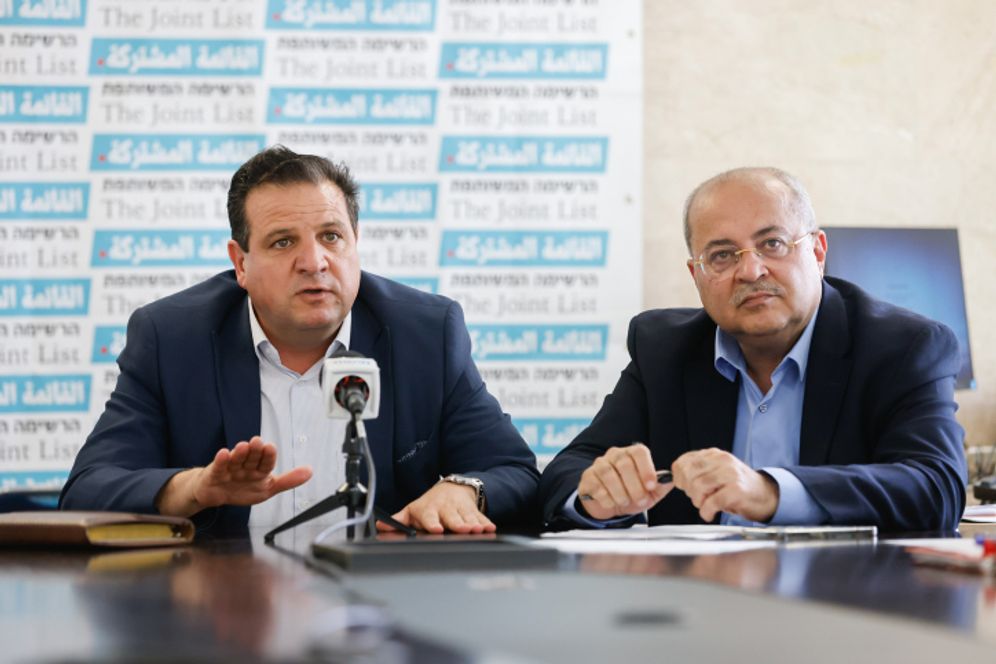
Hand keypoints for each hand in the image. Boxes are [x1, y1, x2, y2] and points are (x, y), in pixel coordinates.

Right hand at [156, 436, 311, 516]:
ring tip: (243, 446)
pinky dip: (221, 460)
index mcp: (260, 469)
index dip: (269, 455)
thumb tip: (310, 471)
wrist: (217, 494)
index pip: (267, 462)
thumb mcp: (268, 488)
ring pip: (236, 460)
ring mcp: (231, 468)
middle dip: (255, 451)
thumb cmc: (242, 488)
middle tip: (258, 442)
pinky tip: (224, 454)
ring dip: (239, 453)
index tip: (270, 447)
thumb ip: (288, 480)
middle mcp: (246, 465)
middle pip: (252, 457)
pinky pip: (219, 467)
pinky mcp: (215, 474)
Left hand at [377, 482, 495, 534]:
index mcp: (429, 510)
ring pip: (468, 518)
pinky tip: (490, 528)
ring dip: (474, 524)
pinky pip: (481, 517)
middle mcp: (446, 509)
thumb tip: (380, 526)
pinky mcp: (474, 511)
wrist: (453, 488)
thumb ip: (399, 520)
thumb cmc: (431, 504)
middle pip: (452, 517)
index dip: (432, 523)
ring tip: (478, 530)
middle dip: (458, 523)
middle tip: (463, 529)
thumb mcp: (414, 510)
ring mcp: (461, 509)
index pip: (429, 516)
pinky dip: (486, 522)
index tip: (436, 529)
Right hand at [576, 443, 671, 520]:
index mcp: (631, 455)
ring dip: (620, 492)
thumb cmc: (631, 494)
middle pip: (624, 463)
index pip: (639, 452)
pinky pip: (596, 485)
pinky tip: (612, 503)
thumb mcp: (649, 493)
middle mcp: (614, 455)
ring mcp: (599, 465)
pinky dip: (606, 498)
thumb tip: (671, 479)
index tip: (651, 485)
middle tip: (641, 500)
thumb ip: (661, 486)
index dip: (646, 468)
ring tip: (626, 503)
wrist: (609, 505)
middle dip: (635, 486)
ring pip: (608, 474)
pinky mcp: (587, 477)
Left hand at [670, 448, 778, 522]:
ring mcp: (731, 474)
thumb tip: (676, 480)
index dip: (679, 478)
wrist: (766, 495)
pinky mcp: (737, 490)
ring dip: (698, 501)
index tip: (684, 487)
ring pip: (698, 487)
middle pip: (689, 474)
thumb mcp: (716, 474)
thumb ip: (698, 473)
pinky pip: (712, 501)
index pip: (683, 462)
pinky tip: (710, 513)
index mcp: (714, 455)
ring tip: (706, 505)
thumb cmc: (738, 487)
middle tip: (698, 499)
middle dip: (688, 491)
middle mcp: (722, 460)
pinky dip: (707, 511)